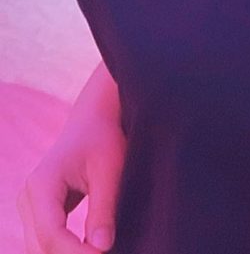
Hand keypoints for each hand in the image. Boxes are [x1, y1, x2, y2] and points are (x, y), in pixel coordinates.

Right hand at [18, 111, 125, 253]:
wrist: (94, 120)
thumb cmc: (103, 138)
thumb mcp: (109, 170)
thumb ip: (103, 209)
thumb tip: (102, 248)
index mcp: (41, 184)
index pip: (52, 234)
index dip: (76, 253)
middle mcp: (28, 198)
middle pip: (41, 247)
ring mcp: (30, 206)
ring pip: (41, 248)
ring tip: (99, 253)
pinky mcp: (40, 212)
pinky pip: (47, 241)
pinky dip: (66, 251)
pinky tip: (91, 251)